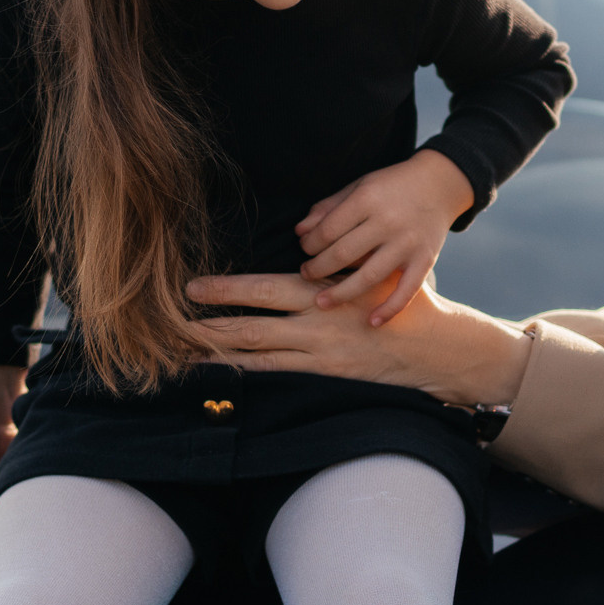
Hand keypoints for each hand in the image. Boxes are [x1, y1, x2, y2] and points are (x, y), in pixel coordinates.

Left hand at [187, 271, 534, 406]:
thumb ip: (336, 259)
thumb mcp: (370, 269)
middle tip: (169, 323)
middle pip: (250, 326)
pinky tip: (220, 374)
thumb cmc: (399, 298)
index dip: (226, 290)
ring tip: (181, 353)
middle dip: (208, 325)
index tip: (193, 288)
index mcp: (322, 292)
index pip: (263, 290)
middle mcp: (315, 324)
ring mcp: (318, 355)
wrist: (434, 346)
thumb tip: (308, 228)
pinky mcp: (324, 376)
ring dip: (217, 354)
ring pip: (257, 355)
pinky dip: (246, 375)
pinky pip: (277, 376)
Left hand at [296, 148, 475, 325]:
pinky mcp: (425, 260)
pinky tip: (371, 322)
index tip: (304, 250)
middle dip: (318, 269)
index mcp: (368, 199)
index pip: (328, 229)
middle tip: (306, 275)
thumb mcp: (360, 187)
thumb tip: (299, 232)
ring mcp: (408, 243)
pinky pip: (406, 290)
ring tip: (321, 302)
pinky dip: (389, 309)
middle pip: (343, 253)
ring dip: (341, 293)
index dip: (310, 244)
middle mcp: (388, 222)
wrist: (440, 183)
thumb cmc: (391, 186)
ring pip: (369, 277)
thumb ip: (329, 208)